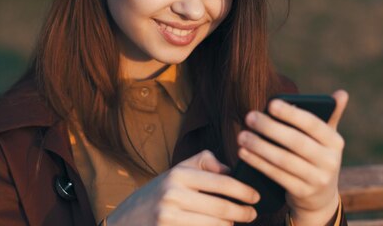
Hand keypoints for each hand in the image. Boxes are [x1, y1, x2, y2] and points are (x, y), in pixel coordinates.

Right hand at [106, 150, 259, 225]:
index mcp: (178, 175)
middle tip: (252, 214)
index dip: (243, 191)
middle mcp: (173, 195)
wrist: (127, 221)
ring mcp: (169, 217)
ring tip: (234, 222)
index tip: (255, 196)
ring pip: (215, 225)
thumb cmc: (158, 193)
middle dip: (242, 212)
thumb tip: (231, 169)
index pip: (221, 181)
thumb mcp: (176, 171)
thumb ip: (204, 162)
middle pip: (221, 208)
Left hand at [236, 90, 348, 225]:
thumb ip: (330, 115)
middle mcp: (330, 161)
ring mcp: (317, 179)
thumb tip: (341, 93)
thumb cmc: (317, 156)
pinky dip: (258, 163)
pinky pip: (276, 175)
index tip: (271, 104)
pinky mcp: (302, 193)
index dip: (292, 114)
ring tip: (242, 136)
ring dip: (259, 147)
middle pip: (296, 142)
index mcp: (335, 142)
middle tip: (249, 117)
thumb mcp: (326, 139)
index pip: (313, 124)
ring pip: (283, 160)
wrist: (320, 198)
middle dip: (270, 128)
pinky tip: (244, 153)